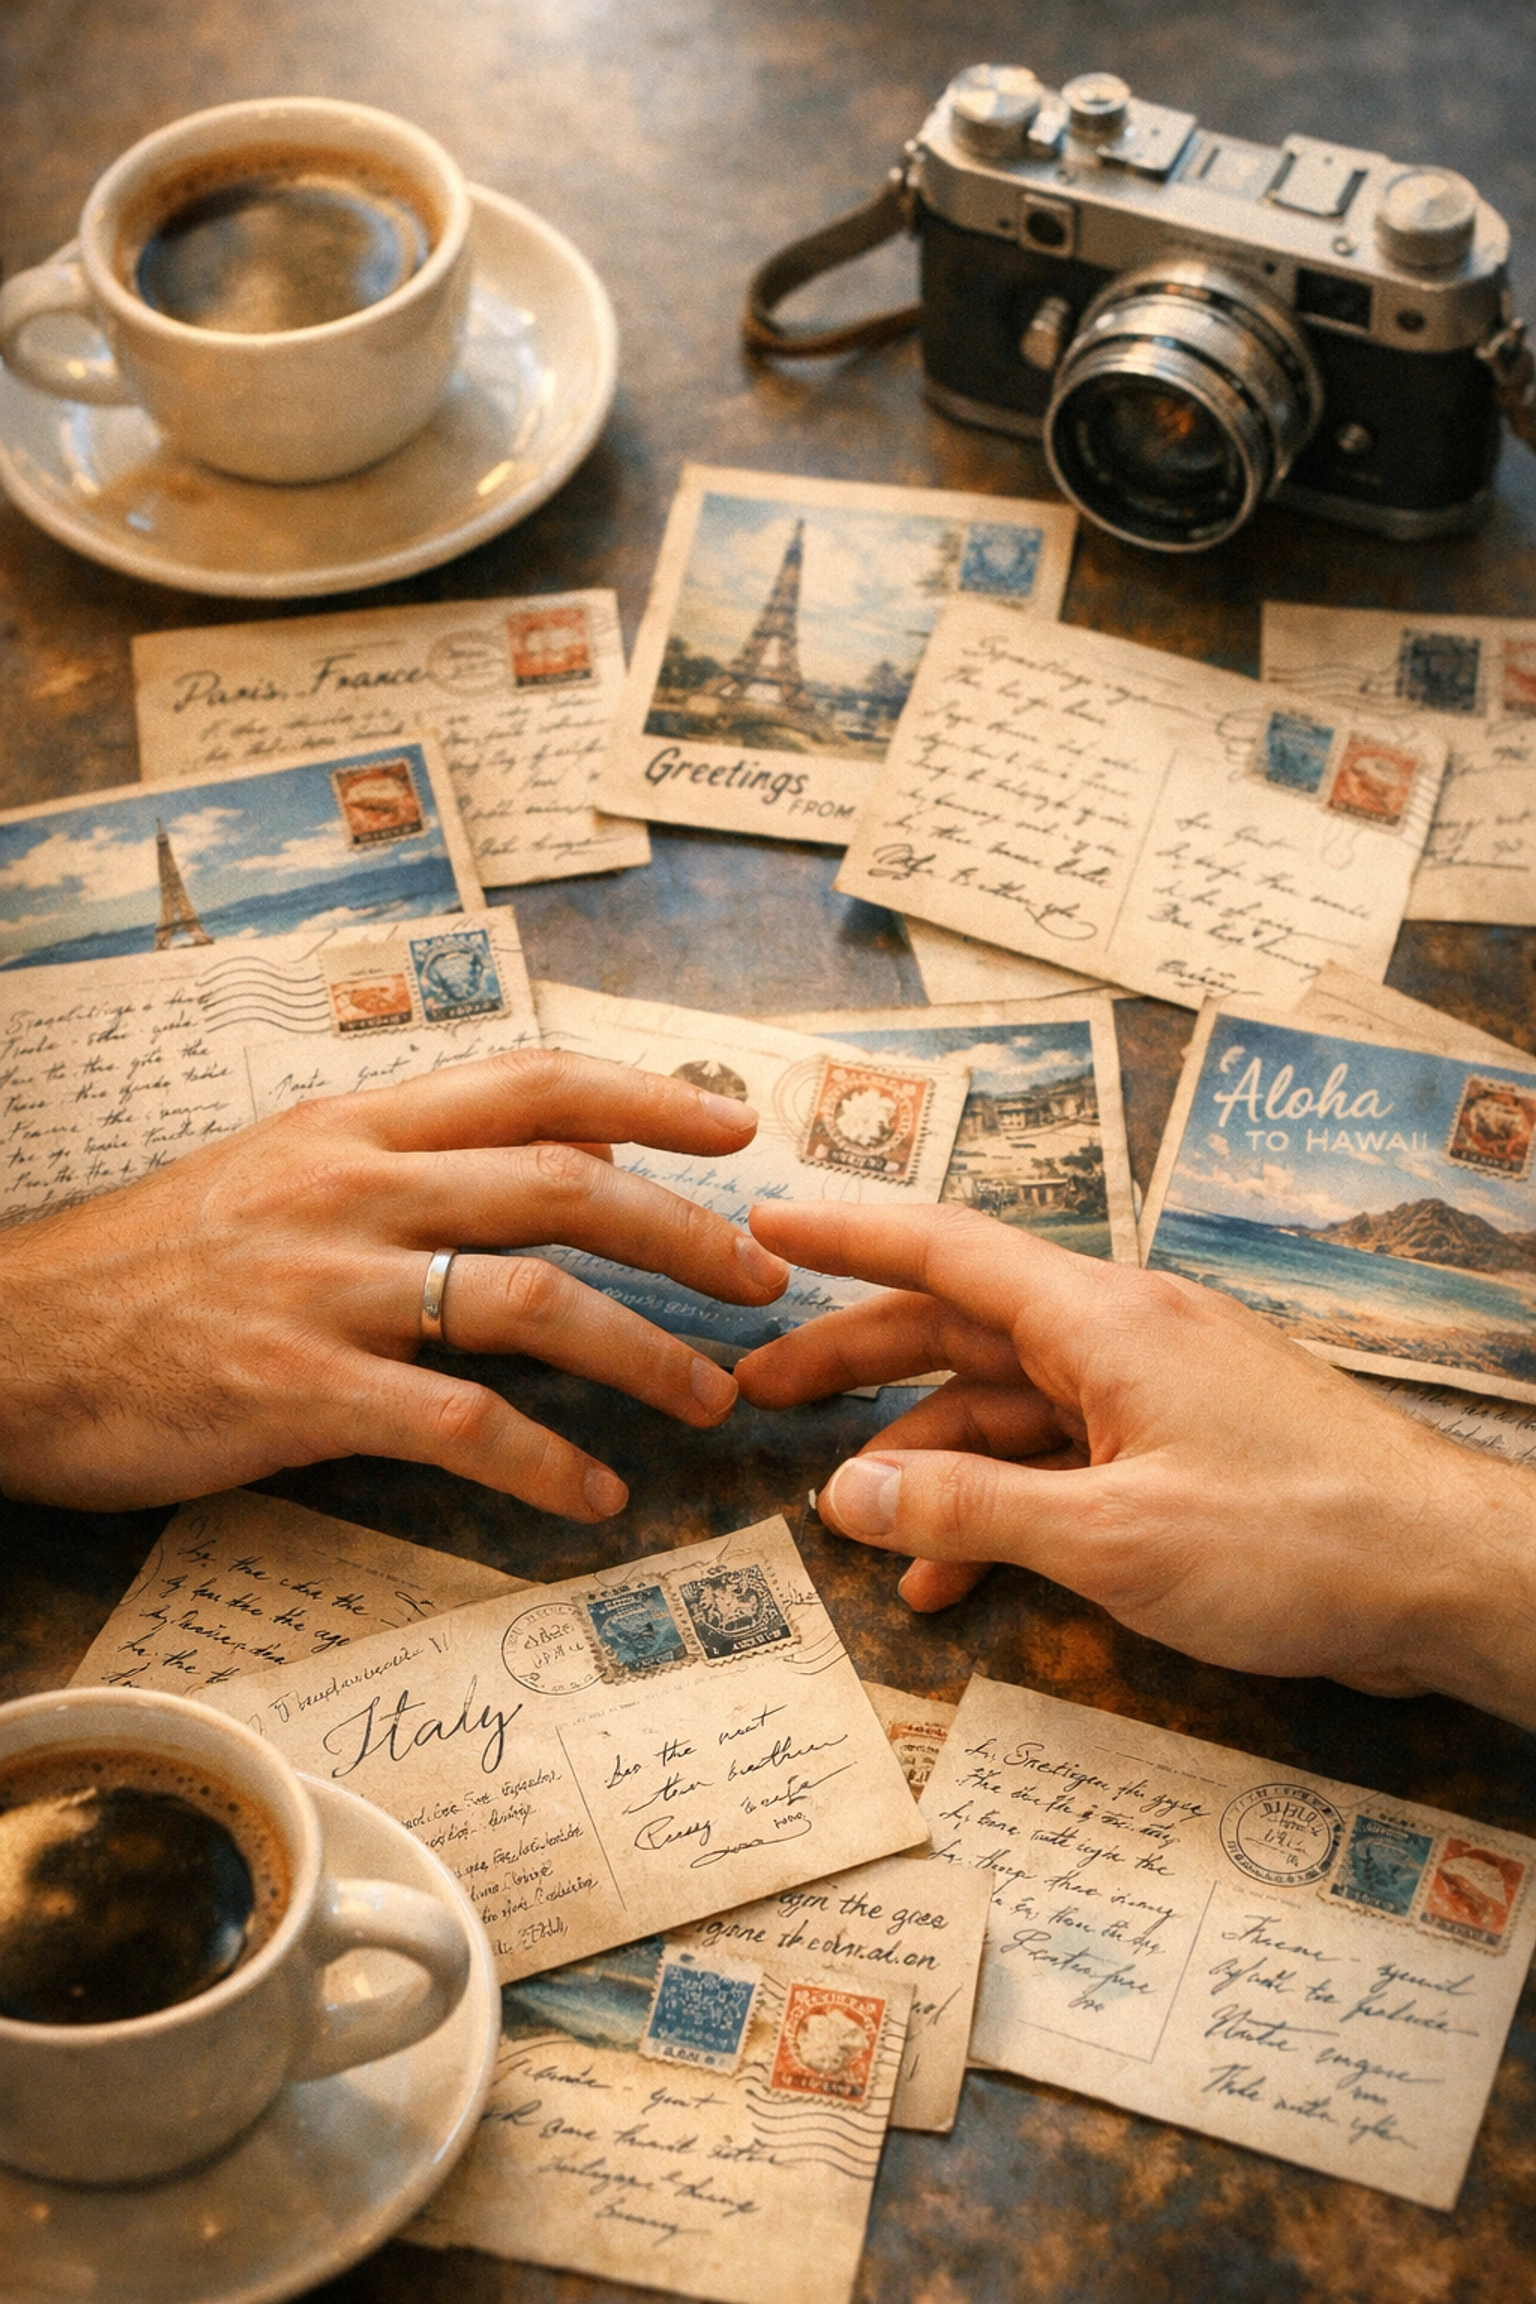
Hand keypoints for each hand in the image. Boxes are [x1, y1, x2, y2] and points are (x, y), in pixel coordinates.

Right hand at [0, 1050, 788, 1514]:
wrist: (12, 1338)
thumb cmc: (153, 1261)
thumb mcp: (276, 1171)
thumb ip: (401, 1162)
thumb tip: (538, 1162)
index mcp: (355, 1125)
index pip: (533, 1083)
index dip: (649, 1095)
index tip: (738, 1123)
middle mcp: (355, 1188)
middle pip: (564, 1189)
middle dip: (687, 1233)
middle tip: (762, 1281)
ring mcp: (328, 1287)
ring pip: (532, 1301)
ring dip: (643, 1354)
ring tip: (708, 1400)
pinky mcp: (299, 1390)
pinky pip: (457, 1424)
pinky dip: (543, 1464)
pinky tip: (593, 1497)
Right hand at [734, 1203, 1535, 1730]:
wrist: (1446, 1579)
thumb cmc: (1300, 1540)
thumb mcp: (1113, 1536)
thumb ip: (971, 1509)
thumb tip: (848, 1492)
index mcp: (1102, 1321)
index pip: (944, 1251)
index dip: (844, 1234)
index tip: (765, 1225)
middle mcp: (1121, 1339)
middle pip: (958, 1328)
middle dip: (853, 1355)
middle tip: (757, 1385)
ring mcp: (1153, 1397)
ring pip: (1005, 1406)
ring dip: (924, 1456)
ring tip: (848, 1513)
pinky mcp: (1180, 1455)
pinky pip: (1059, 1464)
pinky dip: (997, 1508)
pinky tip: (950, 1574)